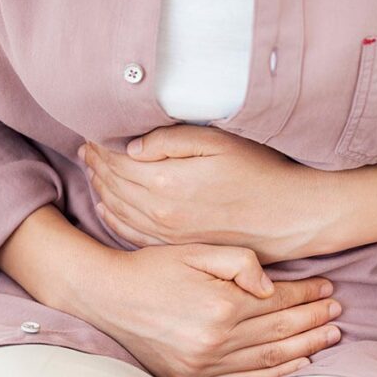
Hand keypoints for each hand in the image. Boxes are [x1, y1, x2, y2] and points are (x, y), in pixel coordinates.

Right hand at [74, 242, 343, 376]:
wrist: (107, 297)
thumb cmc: (152, 267)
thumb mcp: (195, 250)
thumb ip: (239, 261)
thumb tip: (271, 285)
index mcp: (221, 305)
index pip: (278, 301)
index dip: (307, 294)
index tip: (327, 289)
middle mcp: (217, 340)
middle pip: (280, 331)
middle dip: (314, 320)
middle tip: (338, 313)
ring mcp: (205, 364)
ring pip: (270, 358)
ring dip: (305, 347)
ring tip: (330, 337)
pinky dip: (275, 375)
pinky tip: (298, 366)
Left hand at [78, 125, 330, 263]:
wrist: (291, 216)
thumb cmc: (262, 172)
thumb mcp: (220, 142)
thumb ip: (171, 141)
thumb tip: (131, 146)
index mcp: (167, 182)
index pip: (117, 160)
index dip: (101, 145)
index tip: (91, 131)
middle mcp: (161, 212)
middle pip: (113, 185)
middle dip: (95, 164)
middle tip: (84, 147)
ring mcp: (168, 233)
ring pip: (118, 209)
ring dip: (101, 188)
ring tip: (92, 169)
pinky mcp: (178, 246)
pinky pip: (132, 234)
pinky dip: (113, 219)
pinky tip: (106, 207)